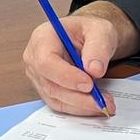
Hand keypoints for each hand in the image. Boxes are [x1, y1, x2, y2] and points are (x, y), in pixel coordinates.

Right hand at [22, 1, 139, 115]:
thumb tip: (94, 70)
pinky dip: (79, 108)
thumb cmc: (89, 31)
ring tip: (104, 103)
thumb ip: (98, 47)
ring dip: (81, 105)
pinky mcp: (47, 90)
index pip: (46, 61)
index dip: (65, 76)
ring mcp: (39, 76)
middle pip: (50, 85)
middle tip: (102, 101)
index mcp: (42, 38)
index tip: (88, 84)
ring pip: (56, 98)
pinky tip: (96, 105)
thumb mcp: (100, 31)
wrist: (88, 39)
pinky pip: (61, 104)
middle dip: (78, 97)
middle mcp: (35, 58)